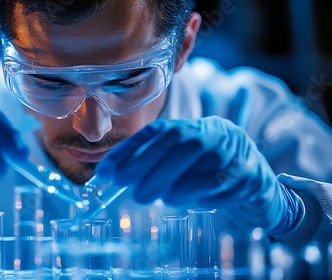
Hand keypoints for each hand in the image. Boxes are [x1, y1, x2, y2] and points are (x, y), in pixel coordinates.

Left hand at [96, 116, 303, 235]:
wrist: (258, 188)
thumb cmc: (209, 176)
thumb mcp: (182, 165)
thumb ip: (152, 165)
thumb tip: (113, 175)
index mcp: (193, 127)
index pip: (157, 131)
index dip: (128, 150)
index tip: (104, 171)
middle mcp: (214, 133)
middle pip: (179, 140)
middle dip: (146, 164)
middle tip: (126, 187)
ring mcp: (236, 152)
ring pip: (204, 159)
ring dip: (175, 180)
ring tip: (155, 197)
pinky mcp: (251, 175)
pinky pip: (226, 183)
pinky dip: (204, 194)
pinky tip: (192, 202)